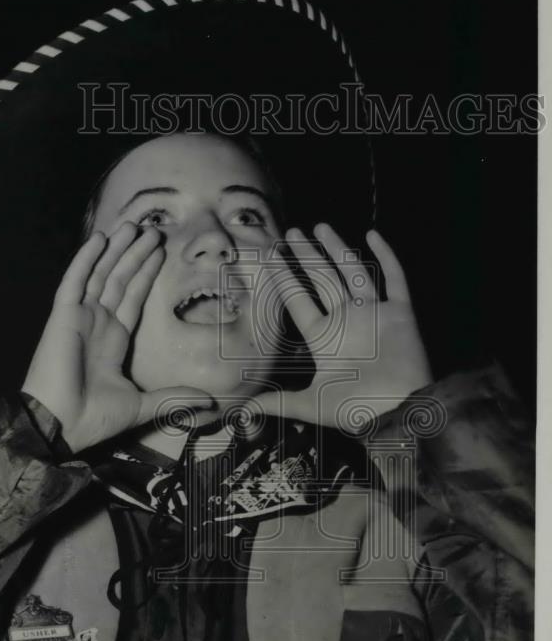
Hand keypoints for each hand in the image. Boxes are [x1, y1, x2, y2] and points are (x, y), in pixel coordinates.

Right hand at [22, 222, 212, 453]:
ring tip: (132, 224)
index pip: (133, 298)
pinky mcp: (63, 317)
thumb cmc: (94, 418)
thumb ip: (174, 398)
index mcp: (113, 341)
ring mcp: (79, 318)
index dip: (146, 274)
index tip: (160, 252)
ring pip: (100, 273)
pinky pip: (75, 281)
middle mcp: (97, 324)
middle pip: (119, 279)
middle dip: (135, 254)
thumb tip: (210, 402)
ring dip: (116, 249)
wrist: (60, 425)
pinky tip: (100, 239)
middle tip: (151, 229)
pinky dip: (86, 259)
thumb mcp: (143, 406)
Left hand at [253, 224, 431, 433]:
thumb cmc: (356, 410)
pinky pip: (395, 279)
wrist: (399, 413)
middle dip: (308, 256)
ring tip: (321, 226)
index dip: (285, 277)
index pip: (298, 300)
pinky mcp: (401, 314)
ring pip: (353, 273)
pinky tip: (372, 235)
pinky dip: (386, 257)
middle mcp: (347, 321)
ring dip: (338, 249)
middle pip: (323, 280)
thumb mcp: (310, 405)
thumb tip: (239, 412)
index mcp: (324, 338)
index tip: (272, 254)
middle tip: (292, 232)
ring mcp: (374, 315)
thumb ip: (276, 403)